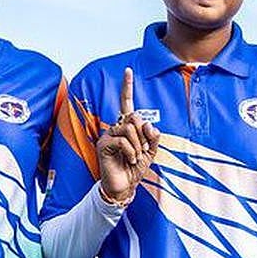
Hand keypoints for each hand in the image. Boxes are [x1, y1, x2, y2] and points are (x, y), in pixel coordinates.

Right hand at [97, 67, 160, 202]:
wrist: (124, 186)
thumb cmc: (135, 168)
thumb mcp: (150, 152)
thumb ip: (152, 137)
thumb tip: (148, 124)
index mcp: (127, 127)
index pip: (127, 103)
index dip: (127, 87)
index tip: (128, 70)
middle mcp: (116, 127)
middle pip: (134, 116)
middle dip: (143, 135)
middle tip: (142, 150)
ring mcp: (108, 135)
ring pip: (129, 128)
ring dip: (138, 145)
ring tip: (135, 157)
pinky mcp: (104, 145)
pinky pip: (123, 140)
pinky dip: (131, 151)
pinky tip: (130, 160)